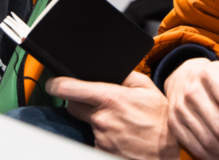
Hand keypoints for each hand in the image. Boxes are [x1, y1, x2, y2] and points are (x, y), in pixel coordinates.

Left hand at [47, 72, 179, 159]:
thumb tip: (111, 68)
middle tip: (93, 102)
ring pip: (85, 123)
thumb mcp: (147, 89)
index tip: (52, 84)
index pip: (70, 89)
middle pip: (73, 105)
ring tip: (116, 121)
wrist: (166, 154)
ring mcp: (100, 138)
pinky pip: (94, 139)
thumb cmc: (159, 121)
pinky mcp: (100, 151)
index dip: (57, 85)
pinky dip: (102, 136)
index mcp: (110, 98)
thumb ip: (126, 75)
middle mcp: (101, 119)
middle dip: (78, 101)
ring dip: (94, 120)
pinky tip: (118, 135)